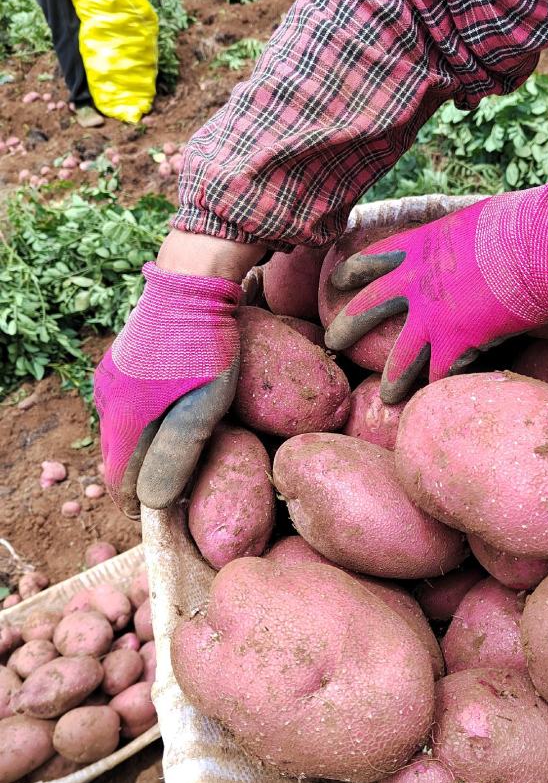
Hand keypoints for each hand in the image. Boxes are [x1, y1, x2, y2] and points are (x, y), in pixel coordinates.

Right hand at [94, 261, 241, 517]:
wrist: (192, 280)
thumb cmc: (204, 346)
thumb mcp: (204, 406)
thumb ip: (178, 455)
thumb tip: (153, 502)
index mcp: (123, 419)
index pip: (122, 484)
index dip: (150, 500)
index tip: (183, 501)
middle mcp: (106, 402)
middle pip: (123, 458)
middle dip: (152, 472)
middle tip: (194, 472)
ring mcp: (110, 380)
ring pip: (127, 431)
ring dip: (153, 443)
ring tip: (193, 438)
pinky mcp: (120, 364)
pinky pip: (131, 407)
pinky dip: (151, 418)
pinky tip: (181, 408)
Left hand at [325, 172, 547, 401]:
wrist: (546, 245)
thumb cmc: (522, 223)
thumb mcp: (475, 220)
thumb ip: (458, 239)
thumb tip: (468, 239)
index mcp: (418, 246)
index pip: (369, 259)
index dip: (349, 274)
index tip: (336, 283)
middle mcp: (416, 282)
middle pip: (366, 308)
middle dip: (345, 327)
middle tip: (332, 343)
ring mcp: (434, 315)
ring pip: (399, 356)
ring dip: (390, 379)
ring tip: (384, 398)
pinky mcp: (459, 342)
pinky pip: (440, 373)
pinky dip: (439, 388)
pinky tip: (437, 402)